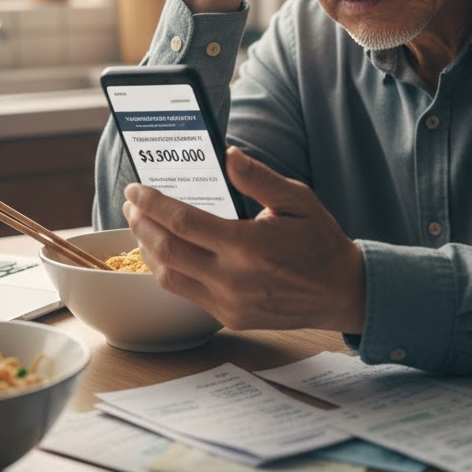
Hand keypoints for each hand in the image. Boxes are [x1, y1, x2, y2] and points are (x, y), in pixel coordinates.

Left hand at [122, 147, 364, 332]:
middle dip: (140, 224)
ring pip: (169, 277)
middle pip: (166, 250)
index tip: (135, 189)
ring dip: (148, 249)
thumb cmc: (320, 242)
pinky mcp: (230, 317)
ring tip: (141, 225)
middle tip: (131, 204)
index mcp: (247, 246)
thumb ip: (259, 178)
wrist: (341, 291)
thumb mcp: (297, 200)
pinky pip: (186, 293)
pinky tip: (166, 252)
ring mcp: (229, 303)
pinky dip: (168, 270)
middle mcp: (232, 279)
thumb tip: (228, 155)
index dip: (152, 204)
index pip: (183, 222)